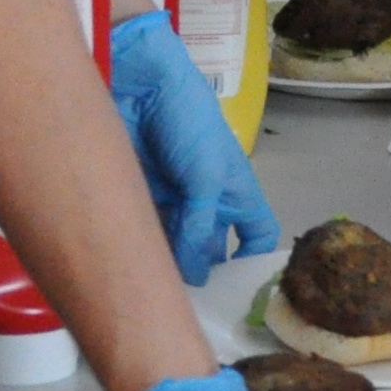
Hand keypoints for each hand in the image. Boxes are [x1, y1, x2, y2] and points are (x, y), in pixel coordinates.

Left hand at [108, 8, 276, 281]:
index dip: (253, 260)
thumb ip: (200, 226)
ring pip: (176, 245)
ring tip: (158, 295)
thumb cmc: (187, 123)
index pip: (255, 233)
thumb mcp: (205, 177)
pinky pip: (146, 231)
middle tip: (188, 306)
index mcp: (236, 191)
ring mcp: (171, 200)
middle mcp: (206, 201)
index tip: (238, 292)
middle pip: (211, 248)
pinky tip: (134, 270)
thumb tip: (192, 274)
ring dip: (170, 265)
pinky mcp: (138, 196)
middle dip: (204, 274)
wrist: (137, 84)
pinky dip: (144, 249)